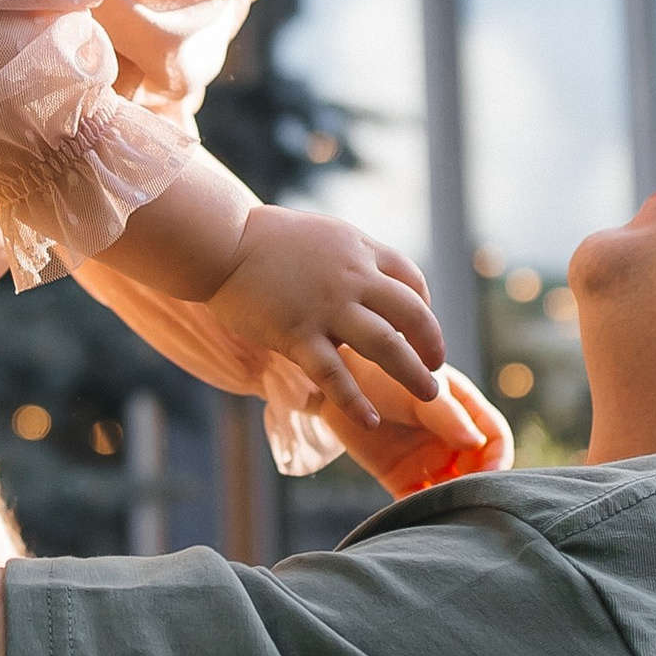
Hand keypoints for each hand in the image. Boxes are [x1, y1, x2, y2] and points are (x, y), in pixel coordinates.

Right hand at [205, 203, 448, 434]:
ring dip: (413, 374)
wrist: (219, 241)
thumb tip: (363, 275)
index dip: (424, 306)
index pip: (410, 280)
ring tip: (430, 396)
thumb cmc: (261, 238)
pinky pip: (335, 374)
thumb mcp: (320, 235)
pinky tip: (371, 420)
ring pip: (386, 345)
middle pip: (412, 314)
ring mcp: (327, 307)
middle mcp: (352, 277)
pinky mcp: (297, 333)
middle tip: (436, 368)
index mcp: (358, 250)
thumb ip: (346, 257)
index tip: (421, 328)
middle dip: (432, 344)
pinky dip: (356, 400)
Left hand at [318, 361, 513, 497]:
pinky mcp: (402, 478)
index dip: (498, 458)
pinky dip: (424, 510)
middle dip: (478, 486)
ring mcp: (428, 460)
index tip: (492, 476)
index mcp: (464, 410)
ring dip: (455, 502)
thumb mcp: (419, 392)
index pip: (495, 437)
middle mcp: (451, 438)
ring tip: (449, 511)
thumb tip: (478, 443)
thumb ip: (449, 416)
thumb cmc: (381, 375)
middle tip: (471, 500)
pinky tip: (422, 515)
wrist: (335, 386)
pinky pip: (420, 500)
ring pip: (453, 489)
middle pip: (478, 469)